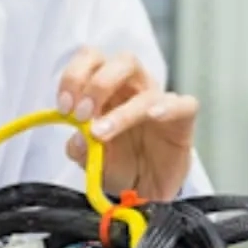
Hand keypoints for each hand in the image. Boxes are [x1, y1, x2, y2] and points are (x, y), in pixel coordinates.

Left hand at [57, 47, 198, 200]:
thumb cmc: (118, 163)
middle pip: (123, 61)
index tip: (63, 107)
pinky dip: (169, 107)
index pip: (92, 59)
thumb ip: (80, 148)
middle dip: (98, 84)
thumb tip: (78, 138)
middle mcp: (135, 87)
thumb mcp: (90, 159)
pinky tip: (153, 116)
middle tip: (82, 114)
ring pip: (147, 87)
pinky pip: (184, 104)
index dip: (74, 77)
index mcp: (108, 87)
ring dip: (121, 111)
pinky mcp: (183, 118)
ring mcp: (160, 100)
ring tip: (102, 133)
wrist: (146, 189)